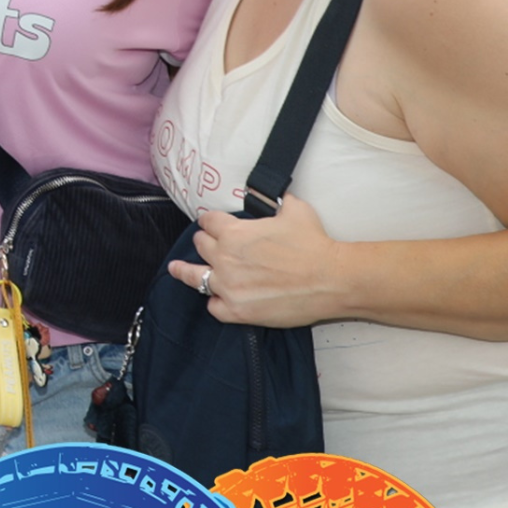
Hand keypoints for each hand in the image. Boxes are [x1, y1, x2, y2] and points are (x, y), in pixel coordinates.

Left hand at [166, 194, 342, 327]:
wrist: (333, 279)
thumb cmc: (314, 244)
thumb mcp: (295, 209)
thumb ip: (278, 201)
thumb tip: (277, 196)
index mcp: (232, 232)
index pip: (208, 221)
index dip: (212, 221)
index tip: (212, 224)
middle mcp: (223, 258)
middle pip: (200, 245)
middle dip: (206, 243)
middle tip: (211, 246)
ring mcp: (228, 286)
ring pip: (194, 276)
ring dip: (187, 271)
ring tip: (176, 269)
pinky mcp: (237, 311)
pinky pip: (213, 306)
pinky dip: (215, 302)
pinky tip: (218, 298)